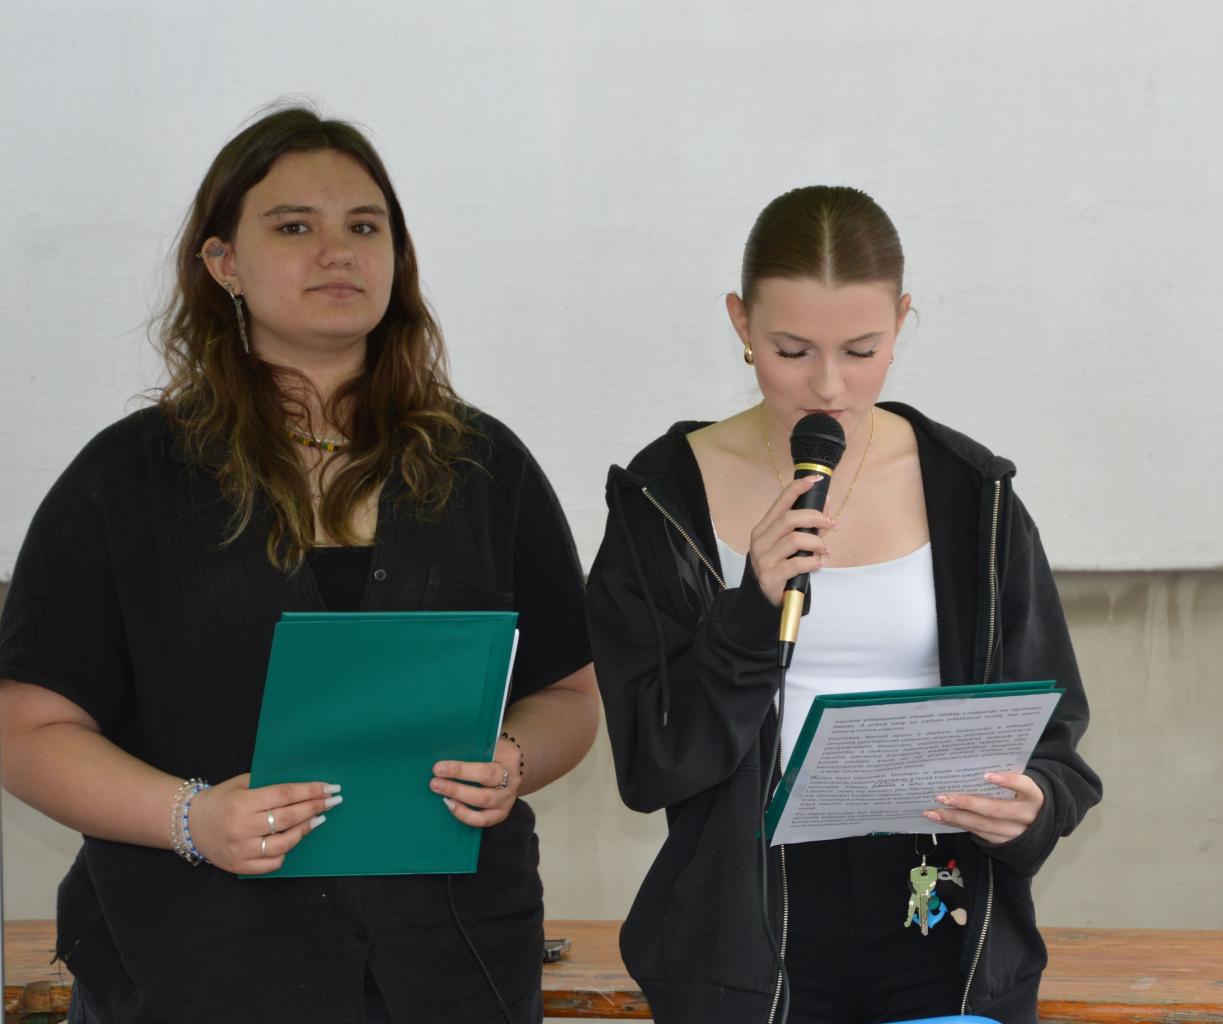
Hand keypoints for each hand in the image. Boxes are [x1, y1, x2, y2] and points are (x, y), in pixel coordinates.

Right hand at [187, 773, 339, 873]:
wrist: (190, 824)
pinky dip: (286, 851)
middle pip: (288, 818)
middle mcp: (242, 828)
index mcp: (243, 803)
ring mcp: (241, 850)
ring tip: (318, 819)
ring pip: (284, 843)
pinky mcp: (240, 867)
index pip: (285, 795)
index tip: (330, 788)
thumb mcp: (242, 783)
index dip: (310, 791)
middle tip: (334, 801)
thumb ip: (269, 785)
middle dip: (316, 808)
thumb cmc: (220, 799)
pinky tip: (294, 839)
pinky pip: (272, 863)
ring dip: (305, 830)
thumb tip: (304, 785)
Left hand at [431, 738, 521, 827]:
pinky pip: (483, 819)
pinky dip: (465, 815)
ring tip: (440, 794)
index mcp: (509, 757)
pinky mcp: (501, 813)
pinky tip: (451, 806)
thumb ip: (471, 748)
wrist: (506, 768)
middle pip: (486, 781)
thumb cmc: (490, 753)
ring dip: (459, 798)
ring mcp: (508, 798)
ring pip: (484, 801)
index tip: (438, 768)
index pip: (485, 763)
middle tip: (435, 782)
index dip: (460, 769)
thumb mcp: (486, 744)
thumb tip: (442, 755)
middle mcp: (512, 778)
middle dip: (457, 784)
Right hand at [748, 476, 836, 606]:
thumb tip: (827, 502)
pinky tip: (817, 564)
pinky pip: (798, 563)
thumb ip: (808, 525)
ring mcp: (763, 558)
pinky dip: (814, 562)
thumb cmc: (780, 566)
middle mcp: (760, 540)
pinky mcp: (770, 576)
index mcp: (763, 528)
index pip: (780, 502)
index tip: (815, 479)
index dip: (798, 488)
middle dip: (815, 518)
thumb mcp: (790, 544)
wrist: (765, 598)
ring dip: (817, 543)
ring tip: (824, 551)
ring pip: (796, 540)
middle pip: (790, 519)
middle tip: (830, 523)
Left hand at [922, 771, 1044, 844]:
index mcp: (1035, 797)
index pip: (1024, 786)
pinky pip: (979, 834)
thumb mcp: (1022, 787)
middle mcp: (1028, 817)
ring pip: (983, 825)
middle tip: (942, 797)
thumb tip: (968, 765)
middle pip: (995, 810)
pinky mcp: (1005, 844)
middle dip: (967, 803)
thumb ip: (1005, 778)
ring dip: (955, 818)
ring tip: (933, 812)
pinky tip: (943, 819)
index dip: (1008, 781)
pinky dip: (959, 825)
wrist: (1040, 823)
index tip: (987, 775)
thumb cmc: (1022, 796)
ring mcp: (1017, 833)